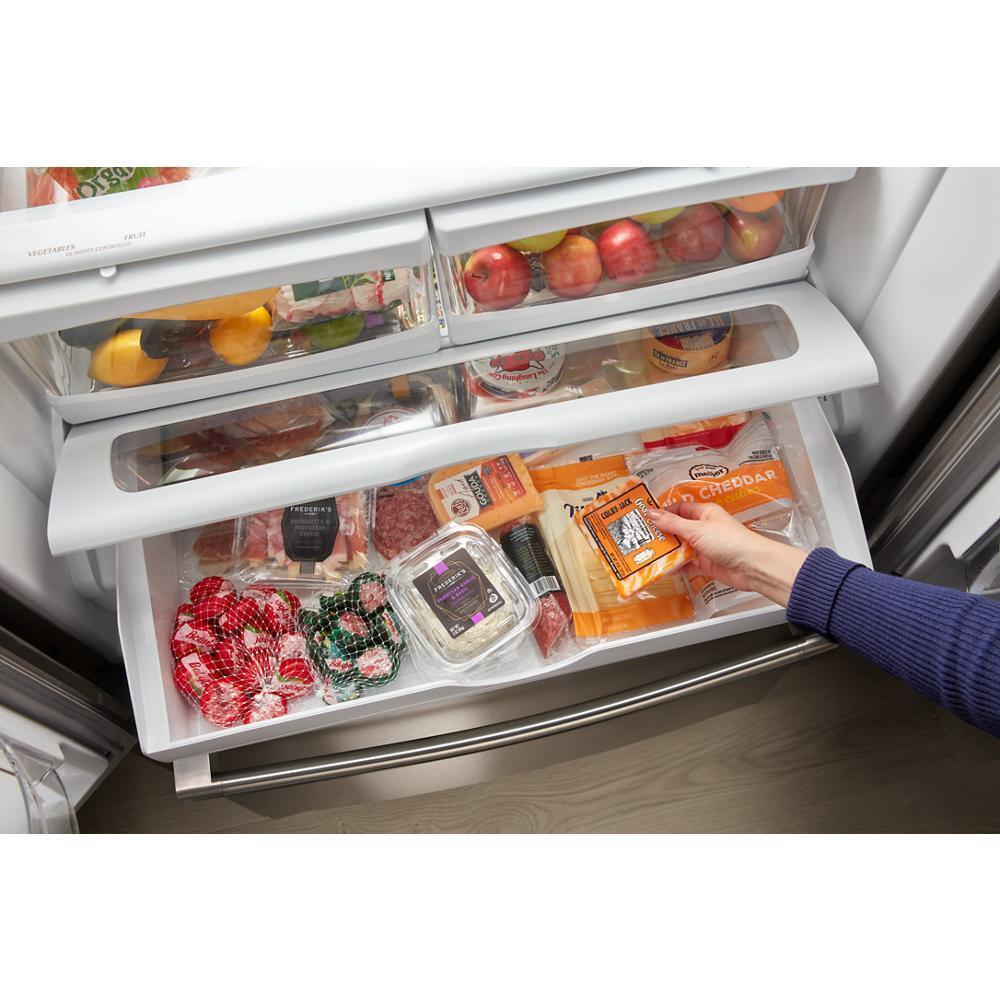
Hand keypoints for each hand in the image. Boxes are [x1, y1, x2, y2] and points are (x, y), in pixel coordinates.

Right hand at [646, 501, 807, 607]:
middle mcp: (703, 528)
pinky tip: (662, 569)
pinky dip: (676, 567)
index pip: (679, 509)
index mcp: (704, 513)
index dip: (662, 513)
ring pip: (680, 548)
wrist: (751, 567)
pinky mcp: (705, 564)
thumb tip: (650, 512)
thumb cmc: (729, 541)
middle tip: (640, 539)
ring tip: (646, 554)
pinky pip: (686, 565)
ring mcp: (704, 547)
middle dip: (661, 534)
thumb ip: (672, 523)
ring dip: (667, 552)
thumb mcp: (697, 529)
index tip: (644, 519)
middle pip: (677, 529)